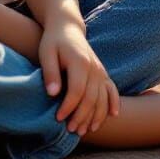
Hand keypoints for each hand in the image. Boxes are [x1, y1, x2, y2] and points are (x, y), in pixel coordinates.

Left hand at [39, 18, 119, 135]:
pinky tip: (113, 116)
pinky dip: (113, 103)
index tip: (58, 118)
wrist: (67, 27)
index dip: (69, 107)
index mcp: (80, 62)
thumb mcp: (46, 53)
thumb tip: (52, 93)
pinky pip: (112, 90)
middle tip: (71, 130)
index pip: (77, 91)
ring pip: (103, 98)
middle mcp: (94, 67)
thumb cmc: (53, 41)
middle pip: (91, 98)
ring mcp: (100, 70)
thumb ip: (50, 73)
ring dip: (96, 116)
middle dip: (82, 116)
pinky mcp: (103, 72)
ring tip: (86, 130)